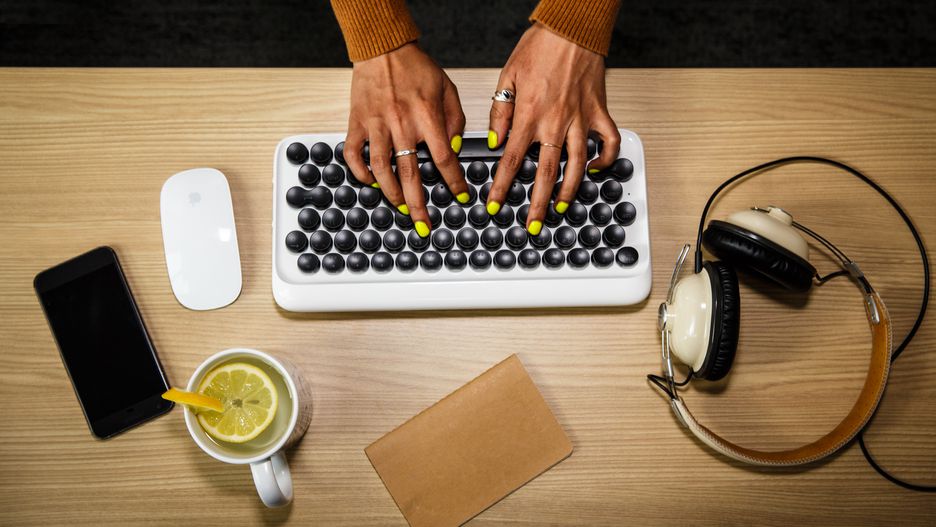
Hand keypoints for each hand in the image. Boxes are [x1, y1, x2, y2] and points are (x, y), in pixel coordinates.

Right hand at [343, 43, 467, 236]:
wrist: (383, 48)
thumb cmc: (417, 68)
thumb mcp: (447, 89)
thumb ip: (455, 121)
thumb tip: (453, 151)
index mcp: (426, 116)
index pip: (444, 159)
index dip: (453, 181)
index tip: (460, 195)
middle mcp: (401, 124)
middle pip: (410, 175)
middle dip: (419, 205)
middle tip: (423, 225)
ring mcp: (376, 125)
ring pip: (382, 170)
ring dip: (392, 194)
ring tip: (401, 208)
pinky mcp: (357, 123)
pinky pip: (354, 154)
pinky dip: (361, 172)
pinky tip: (371, 181)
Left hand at [487, 23, 620, 234]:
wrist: (572, 29)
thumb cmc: (539, 47)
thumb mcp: (507, 77)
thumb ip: (500, 113)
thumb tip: (493, 142)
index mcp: (529, 115)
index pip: (510, 160)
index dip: (501, 187)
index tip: (495, 205)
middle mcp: (556, 123)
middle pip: (544, 173)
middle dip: (536, 203)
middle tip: (532, 225)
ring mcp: (581, 120)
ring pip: (576, 165)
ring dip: (568, 190)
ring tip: (560, 208)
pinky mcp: (600, 112)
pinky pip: (607, 142)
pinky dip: (604, 158)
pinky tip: (595, 169)